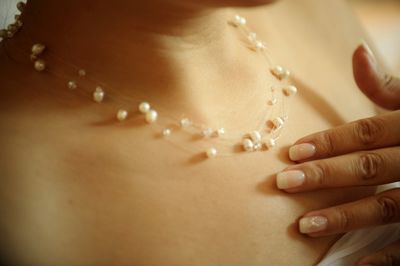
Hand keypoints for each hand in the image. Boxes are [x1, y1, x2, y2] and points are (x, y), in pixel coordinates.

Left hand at [276, 42, 399, 264]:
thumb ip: (387, 86)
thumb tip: (356, 52)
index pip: (367, 133)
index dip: (328, 142)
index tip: (292, 152)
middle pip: (370, 167)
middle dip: (326, 176)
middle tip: (284, 183)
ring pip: (389, 207)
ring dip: (346, 217)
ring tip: (305, 225)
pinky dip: (387, 258)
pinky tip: (355, 264)